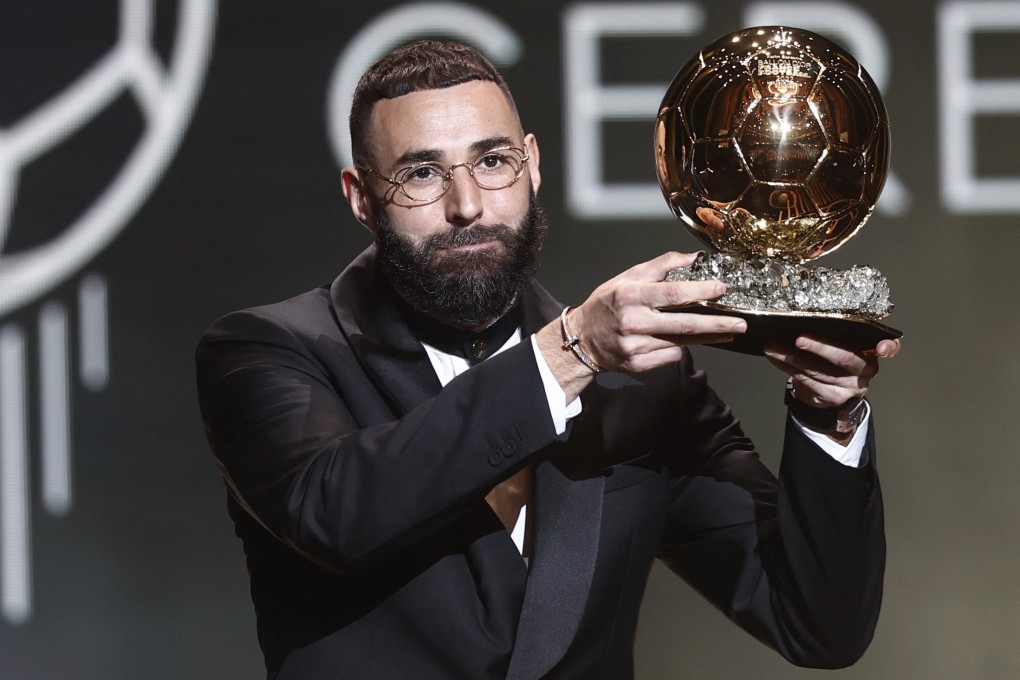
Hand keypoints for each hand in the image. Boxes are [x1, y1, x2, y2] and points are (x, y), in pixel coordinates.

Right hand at [563, 252, 747, 372]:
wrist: (581, 340)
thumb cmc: (606, 305)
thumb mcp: (626, 277)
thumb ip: (659, 267)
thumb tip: (692, 259)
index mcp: (630, 296)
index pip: (671, 293)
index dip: (699, 291)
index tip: (721, 289)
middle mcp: (633, 322)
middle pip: (683, 324)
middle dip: (716, 324)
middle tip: (740, 324)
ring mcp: (635, 347)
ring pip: (680, 343)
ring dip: (706, 337)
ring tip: (726, 332)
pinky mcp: (637, 365)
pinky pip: (669, 356)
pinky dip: (679, 348)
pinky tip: (683, 342)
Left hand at [763, 335, 900, 409]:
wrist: (830, 394)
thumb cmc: (835, 361)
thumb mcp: (844, 346)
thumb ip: (839, 334)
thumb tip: (806, 314)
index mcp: (872, 351)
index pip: (891, 348)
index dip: (889, 347)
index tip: (882, 348)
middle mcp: (867, 370)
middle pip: (844, 358)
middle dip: (819, 347)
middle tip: (798, 338)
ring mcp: (851, 387)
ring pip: (819, 370)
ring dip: (791, 357)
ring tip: (772, 346)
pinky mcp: (833, 397)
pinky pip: (806, 380)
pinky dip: (786, 367)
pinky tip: (774, 358)